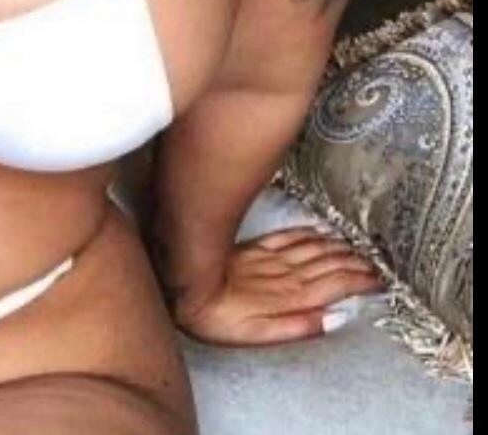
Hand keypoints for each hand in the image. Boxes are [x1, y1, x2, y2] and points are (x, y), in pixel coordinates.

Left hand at [172, 226, 387, 346]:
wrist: (187, 290)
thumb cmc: (222, 320)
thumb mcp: (262, 335)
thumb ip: (300, 327)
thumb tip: (335, 318)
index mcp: (291, 297)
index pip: (336, 286)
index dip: (360, 281)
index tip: (380, 279)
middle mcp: (285, 274)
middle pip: (329, 264)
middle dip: (355, 262)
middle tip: (376, 261)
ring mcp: (270, 259)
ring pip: (312, 248)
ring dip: (337, 247)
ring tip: (356, 247)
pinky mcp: (254, 249)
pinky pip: (288, 237)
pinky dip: (307, 233)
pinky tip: (318, 231)